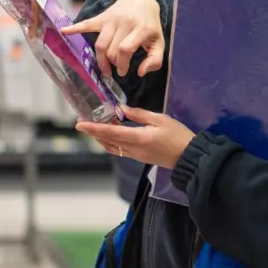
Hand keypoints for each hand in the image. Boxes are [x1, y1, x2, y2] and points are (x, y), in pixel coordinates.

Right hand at [63, 0, 164, 76]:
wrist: (141, 1)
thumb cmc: (150, 26)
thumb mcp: (159, 42)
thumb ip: (155, 60)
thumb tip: (141, 73)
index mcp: (141, 29)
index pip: (125, 49)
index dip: (122, 64)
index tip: (123, 72)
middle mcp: (125, 22)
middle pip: (111, 49)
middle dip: (112, 63)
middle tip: (115, 68)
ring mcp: (112, 19)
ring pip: (100, 43)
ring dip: (100, 58)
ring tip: (104, 67)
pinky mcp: (102, 17)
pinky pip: (87, 23)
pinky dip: (75, 28)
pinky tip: (64, 31)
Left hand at [76, 106, 194, 168]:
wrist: (188, 156)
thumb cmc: (177, 135)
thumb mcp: (160, 119)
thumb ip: (140, 114)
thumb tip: (123, 109)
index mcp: (138, 137)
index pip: (110, 132)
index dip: (94, 128)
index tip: (79, 124)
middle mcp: (133, 149)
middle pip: (108, 140)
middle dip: (94, 132)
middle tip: (84, 121)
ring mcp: (135, 155)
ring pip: (112, 147)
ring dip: (101, 138)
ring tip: (95, 126)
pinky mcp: (139, 157)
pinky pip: (119, 150)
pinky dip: (111, 142)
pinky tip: (111, 134)